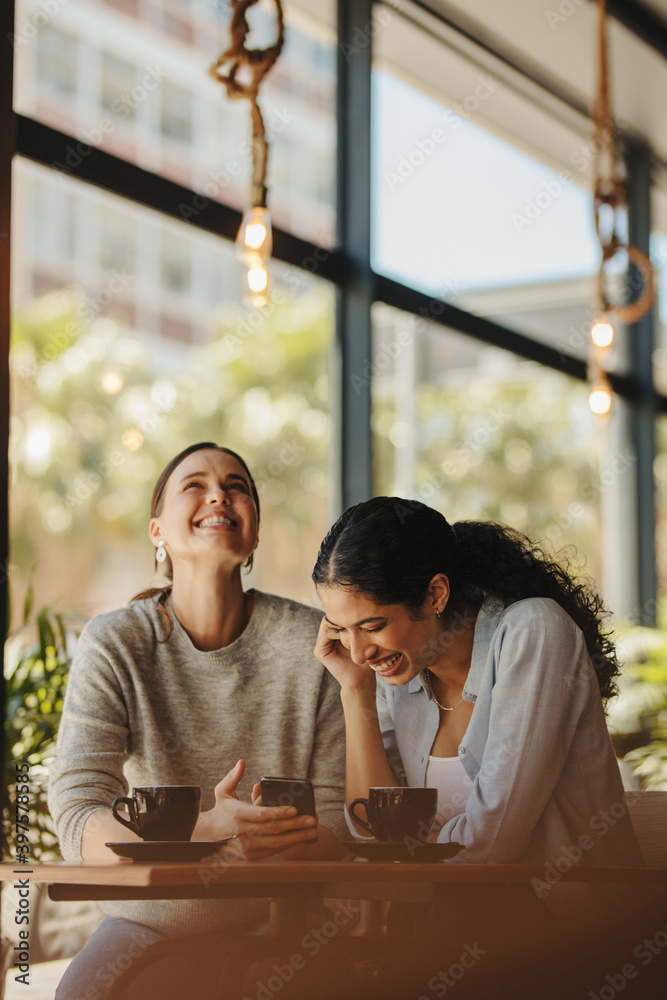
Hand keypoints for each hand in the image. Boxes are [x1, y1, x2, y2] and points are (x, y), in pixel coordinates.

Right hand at [195, 760, 318, 860]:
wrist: (210, 836)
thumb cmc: (222, 809)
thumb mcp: (222, 791)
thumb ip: (233, 777)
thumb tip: (242, 762)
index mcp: (237, 814)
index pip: (262, 814)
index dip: (279, 813)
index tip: (295, 809)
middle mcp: (243, 832)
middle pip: (274, 830)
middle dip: (295, 825)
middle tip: (312, 819)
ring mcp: (247, 846)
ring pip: (276, 843)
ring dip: (296, 837)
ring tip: (312, 830)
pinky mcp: (251, 856)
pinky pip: (274, 850)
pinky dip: (288, 844)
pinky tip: (300, 838)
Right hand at [313, 616, 375, 693]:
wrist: (362, 679)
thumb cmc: (367, 658)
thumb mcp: (364, 636)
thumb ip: (358, 623)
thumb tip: (360, 606)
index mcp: (335, 633)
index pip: (337, 614)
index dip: (347, 611)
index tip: (360, 612)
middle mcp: (326, 638)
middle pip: (331, 616)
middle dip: (343, 616)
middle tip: (356, 618)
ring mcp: (321, 644)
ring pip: (328, 623)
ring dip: (341, 624)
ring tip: (353, 628)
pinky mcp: (319, 651)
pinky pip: (326, 633)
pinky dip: (337, 632)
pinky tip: (349, 636)